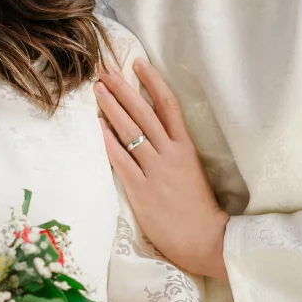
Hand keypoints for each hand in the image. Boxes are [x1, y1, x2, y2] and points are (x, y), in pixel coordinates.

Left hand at [95, 58, 228, 280]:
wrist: (205, 238)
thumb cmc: (198, 208)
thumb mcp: (192, 170)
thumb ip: (174, 151)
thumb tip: (152, 131)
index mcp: (186, 147)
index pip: (168, 105)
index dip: (153, 81)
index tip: (138, 63)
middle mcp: (171, 153)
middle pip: (144, 112)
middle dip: (123, 88)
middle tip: (106, 69)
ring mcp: (155, 170)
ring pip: (130, 130)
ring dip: (111, 107)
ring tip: (98, 89)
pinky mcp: (141, 189)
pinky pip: (121, 159)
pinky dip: (107, 140)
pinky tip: (96, 125)